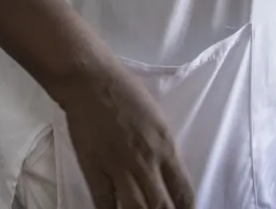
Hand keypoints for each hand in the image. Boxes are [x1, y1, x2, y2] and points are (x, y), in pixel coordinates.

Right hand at [60, 63, 195, 208]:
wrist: (90, 80)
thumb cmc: (126, 92)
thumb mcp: (158, 120)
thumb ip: (164, 151)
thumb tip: (167, 177)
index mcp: (165, 147)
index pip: (184, 193)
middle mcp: (146, 162)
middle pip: (162, 207)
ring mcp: (118, 167)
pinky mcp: (93, 168)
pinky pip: (104, 202)